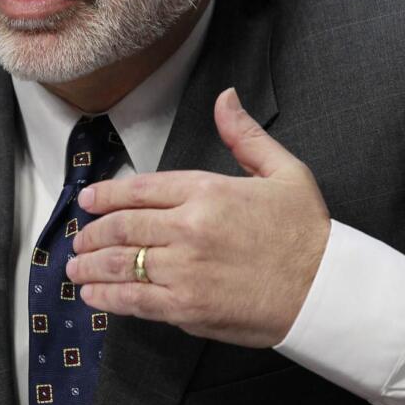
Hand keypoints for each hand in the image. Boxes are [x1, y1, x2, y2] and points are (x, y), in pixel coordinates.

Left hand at [65, 88, 330, 346]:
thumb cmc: (307, 234)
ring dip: (90, 265)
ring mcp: (184, 268)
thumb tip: (225, 98)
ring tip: (75, 268)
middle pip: (122, 226)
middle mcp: (188, 227)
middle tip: (78, 240)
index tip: (86, 201)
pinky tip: (93, 295)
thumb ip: (245, 136)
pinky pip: (134, 300)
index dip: (106, 195)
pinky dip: (107, 297)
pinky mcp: (187, 306)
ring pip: (121, 263)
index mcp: (206, 191)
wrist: (329, 293)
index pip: (139, 189)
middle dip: (92, 234)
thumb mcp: (284, 172)